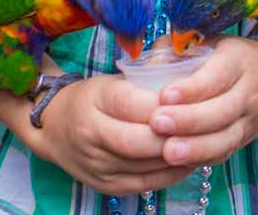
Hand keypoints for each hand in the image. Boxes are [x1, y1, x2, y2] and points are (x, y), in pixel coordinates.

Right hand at [34, 73, 195, 194]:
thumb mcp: (113, 80)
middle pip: (138, 141)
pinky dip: (172, 173)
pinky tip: (189, 160)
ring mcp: (97, 164)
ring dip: (178, 156)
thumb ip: (147, 79)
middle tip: (201, 127)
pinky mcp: (106, 186)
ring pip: (145, 166)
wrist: (54, 127)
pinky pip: (146, 184)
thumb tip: (192, 72)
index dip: (164, 106)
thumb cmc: (92, 98)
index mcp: (94, 99)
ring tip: (203, 143)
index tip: (192, 101)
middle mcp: (91, 134)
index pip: (131, 104)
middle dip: (173, 136)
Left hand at [148, 37, 257, 167]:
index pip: (217, 76)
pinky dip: (202, 160)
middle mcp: (248, 92)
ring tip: (167, 152)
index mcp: (238, 61)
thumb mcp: (211, 40)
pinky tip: (179, 163)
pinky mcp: (244, 140)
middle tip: (157, 124)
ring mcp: (249, 120)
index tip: (164, 95)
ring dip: (196, 149)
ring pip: (226, 139)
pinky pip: (224, 154)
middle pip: (222, 111)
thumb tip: (149, 60)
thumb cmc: (231, 56)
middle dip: (189, 120)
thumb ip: (180, 47)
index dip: (192, 88)